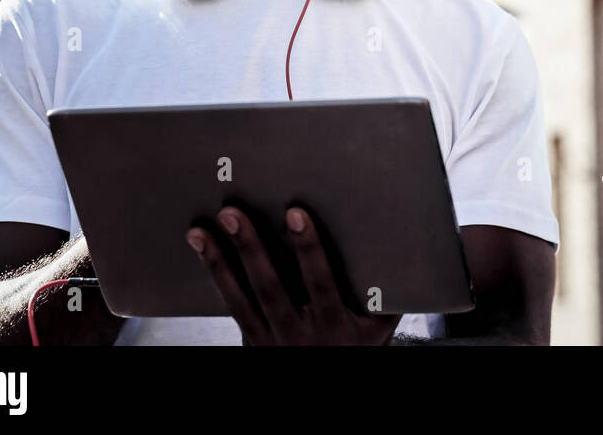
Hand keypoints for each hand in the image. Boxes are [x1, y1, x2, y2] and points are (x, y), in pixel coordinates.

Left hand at [186, 206, 400, 344]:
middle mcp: (299, 333)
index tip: (295, 213)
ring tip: (203, 230)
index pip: (320, 282)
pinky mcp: (252, 339)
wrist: (327, 389)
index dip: (308, 248)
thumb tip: (399, 241)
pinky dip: (216, 274)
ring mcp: (271, 338)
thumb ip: (387, 291)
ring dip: (221, 260)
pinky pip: (231, 305)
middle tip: (233, 213)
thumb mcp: (379, 325)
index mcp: (335, 325)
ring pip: (243, 296)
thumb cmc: (357, 349)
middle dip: (251, 248)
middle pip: (271, 287)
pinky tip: (203, 248)